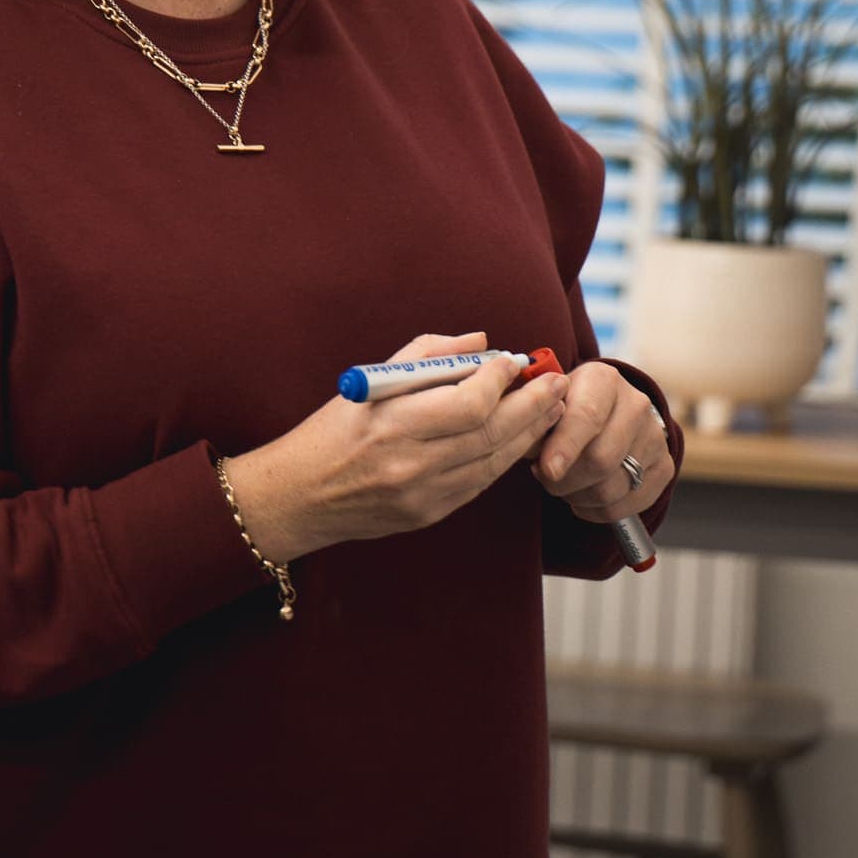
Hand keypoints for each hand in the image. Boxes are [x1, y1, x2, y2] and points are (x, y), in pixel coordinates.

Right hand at [223, 330, 570, 562]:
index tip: (512, 361)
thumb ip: (429, 355)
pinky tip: (521, 438)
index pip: (468, 403)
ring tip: (552, 407)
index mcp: (393, 422)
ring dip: (528, 432)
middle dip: (531, 405)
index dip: (499, 380)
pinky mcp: (428, 515)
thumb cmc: (334, 427)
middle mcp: (411, 462)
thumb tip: (481, 343)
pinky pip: (479, 483)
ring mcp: (422, 494)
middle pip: (491, 433)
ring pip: (493, 461)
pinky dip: (504, 458)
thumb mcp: (372, 379)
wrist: (300, 495)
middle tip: (556, 381)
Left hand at [529, 361, 672, 523]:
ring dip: (578, 497)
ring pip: (612, 488)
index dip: (565, 446)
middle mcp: (636, 404)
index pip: (587, 416)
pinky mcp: (663, 466)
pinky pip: (627, 505)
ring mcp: (654, 436)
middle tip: (547, 478)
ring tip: (564, 485)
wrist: (609, 410)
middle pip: (601, 459)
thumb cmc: (568, 407)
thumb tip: (527, 447)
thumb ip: (537, 422)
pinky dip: (598, 511)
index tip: (547, 470)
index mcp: (603, 379)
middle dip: (565, 480)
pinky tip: (584, 498)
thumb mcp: (549, 402)